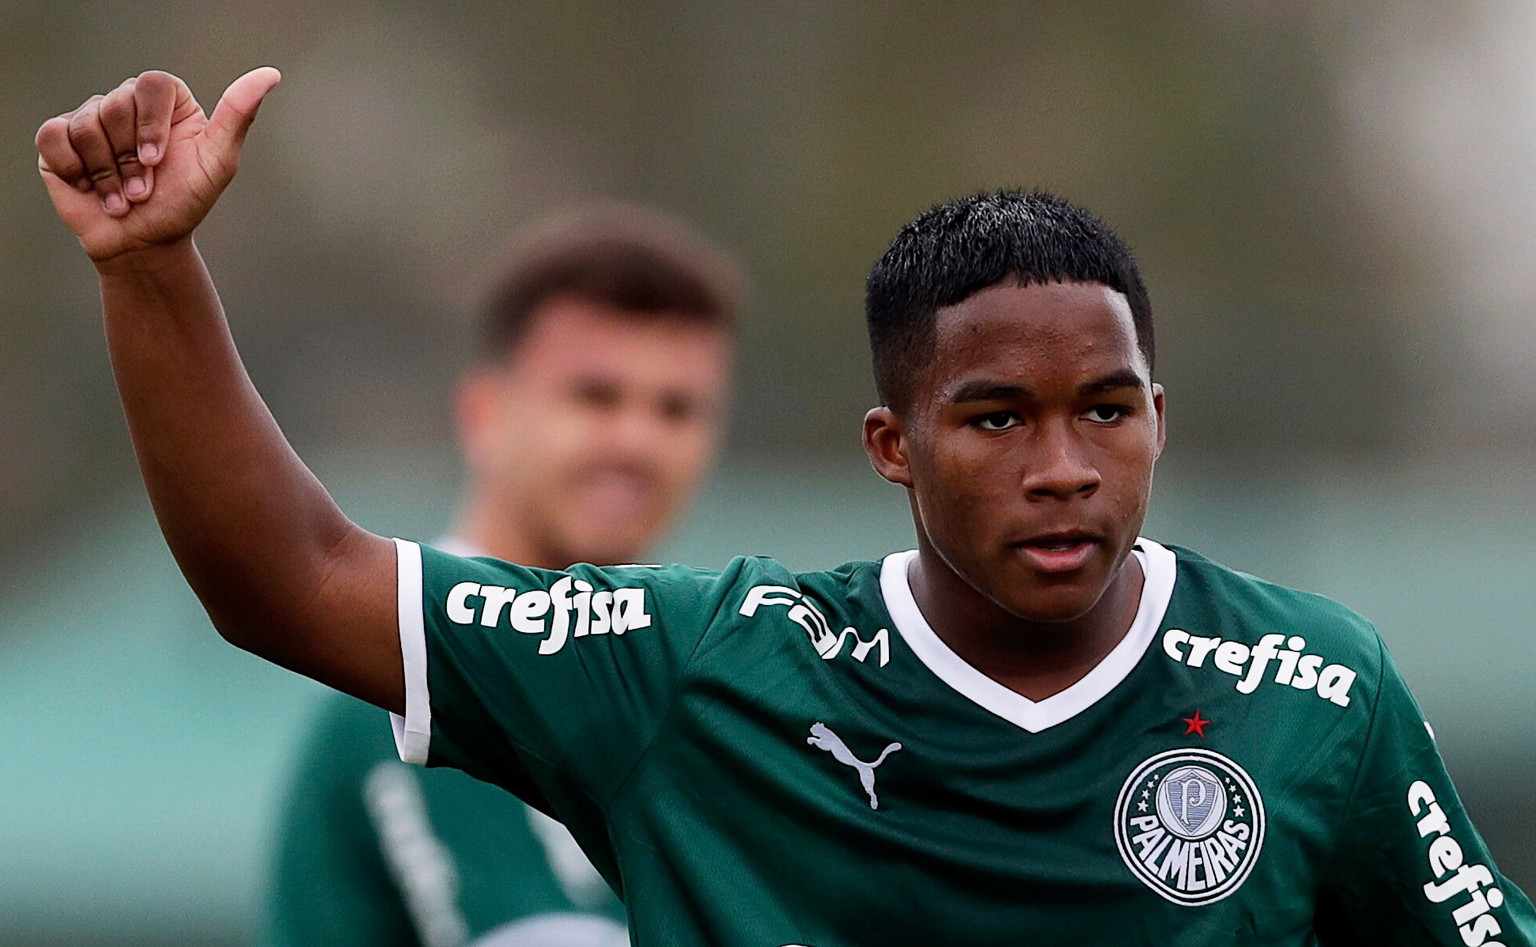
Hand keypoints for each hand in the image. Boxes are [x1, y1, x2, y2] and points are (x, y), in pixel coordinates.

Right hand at [35, 67, 280, 264]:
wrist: (143, 243)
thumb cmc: (182, 204)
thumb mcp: (218, 163)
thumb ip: (238, 117)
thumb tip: (269, 75)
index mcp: (166, 102)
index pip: (153, 84)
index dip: (152, 124)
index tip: (158, 161)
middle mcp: (127, 103)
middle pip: (116, 105)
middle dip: (131, 159)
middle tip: (144, 189)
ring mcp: (91, 119)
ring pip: (86, 126)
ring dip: (107, 174)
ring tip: (123, 198)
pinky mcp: (58, 140)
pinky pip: (55, 137)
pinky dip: (75, 170)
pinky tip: (91, 188)